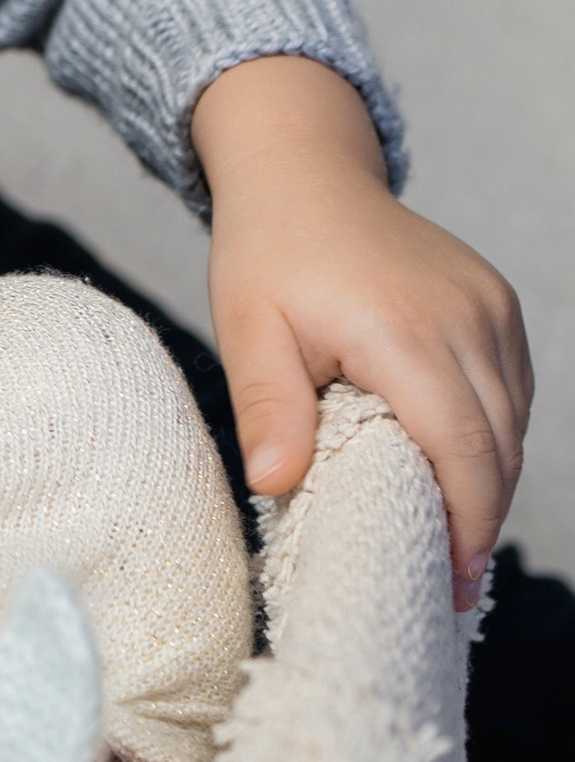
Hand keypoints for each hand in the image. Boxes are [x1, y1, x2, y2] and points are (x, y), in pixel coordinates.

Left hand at [195, 56, 531, 605]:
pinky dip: (494, 434)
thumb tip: (275, 485)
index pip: (462, 451)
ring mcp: (489, 307)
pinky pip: (512, 387)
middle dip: (481, 521)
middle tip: (452, 585)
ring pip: (514, 421)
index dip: (466, 525)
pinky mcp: (495, 302)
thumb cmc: (270, 254)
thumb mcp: (248, 331)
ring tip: (453, 538)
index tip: (451, 584)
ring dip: (490, 480)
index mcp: (405, 332)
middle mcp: (464, 319)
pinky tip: (460, 470)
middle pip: (499, 446)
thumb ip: (267, 409)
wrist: (303, 176)